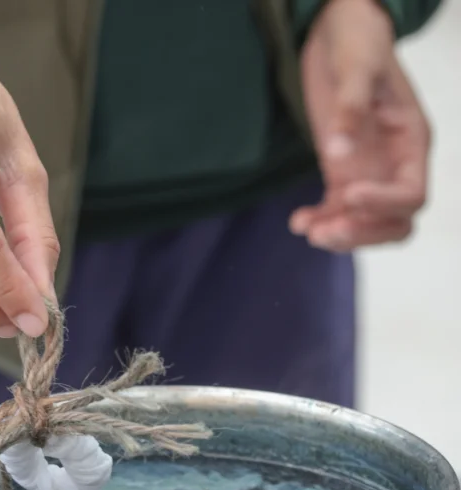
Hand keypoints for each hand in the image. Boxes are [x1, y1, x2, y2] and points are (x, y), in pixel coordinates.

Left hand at [291, 0, 430, 251]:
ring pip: (366, 222)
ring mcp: (368, 170)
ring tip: (308, 231)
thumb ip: (351, 107)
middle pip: (395, 221)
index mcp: (411, 141)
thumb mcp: (357, 68)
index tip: (350, 195)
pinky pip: (337, 209)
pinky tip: (298, 221)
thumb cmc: (358, 44)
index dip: (384, 203)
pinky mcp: (342, 171)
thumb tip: (338, 152)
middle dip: (364, 233)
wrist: (340, 34)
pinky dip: (320, 220)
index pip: (411, 193)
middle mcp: (394, 163)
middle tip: (327, 233)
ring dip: (340, 234)